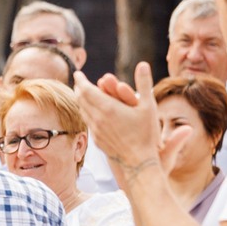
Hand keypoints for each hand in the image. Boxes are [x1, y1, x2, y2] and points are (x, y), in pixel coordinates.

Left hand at [73, 63, 163, 184]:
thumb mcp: (148, 106)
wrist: (137, 162)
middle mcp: (97, 119)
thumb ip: (144, 83)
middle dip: (79, 88)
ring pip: (82, 111)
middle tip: (78, 81)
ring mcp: (95, 130)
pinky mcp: (96, 139)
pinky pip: (87, 121)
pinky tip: (89, 112)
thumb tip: (143, 63)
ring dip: (81, 101)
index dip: (81, 80)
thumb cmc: (146, 134)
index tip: (78, 73)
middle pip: (81, 100)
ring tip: (82, 94)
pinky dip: (86, 112)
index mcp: (107, 108)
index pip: (86, 90)